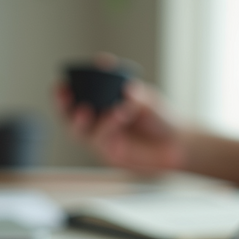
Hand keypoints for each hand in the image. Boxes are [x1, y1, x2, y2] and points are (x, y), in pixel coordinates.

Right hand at [56, 78, 186, 174]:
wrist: (178, 144)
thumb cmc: (161, 119)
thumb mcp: (148, 99)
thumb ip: (135, 92)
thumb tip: (123, 83)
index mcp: (101, 106)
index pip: (75, 99)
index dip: (62, 94)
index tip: (60, 84)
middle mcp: (98, 124)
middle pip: (69, 118)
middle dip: (62, 107)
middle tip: (65, 95)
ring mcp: (103, 141)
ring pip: (81, 133)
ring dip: (84, 118)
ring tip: (98, 107)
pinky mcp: (112, 155)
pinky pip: (102, 142)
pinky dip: (108, 124)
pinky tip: (120, 112)